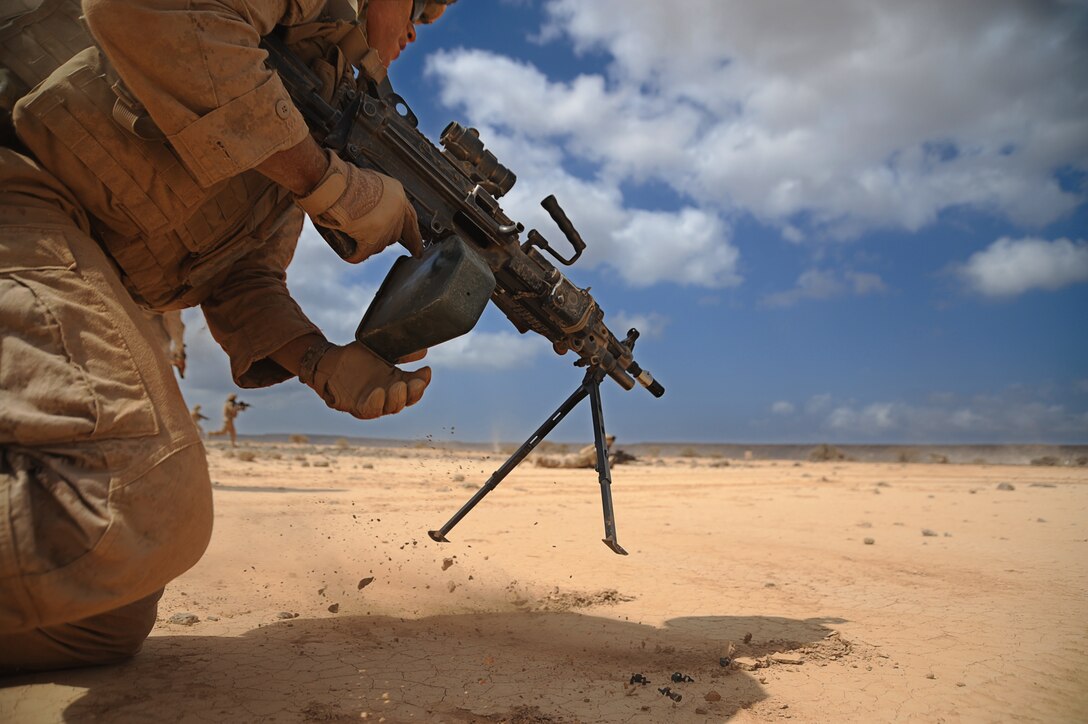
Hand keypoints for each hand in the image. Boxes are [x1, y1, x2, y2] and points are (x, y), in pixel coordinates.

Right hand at [296, 150, 422, 262]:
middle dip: (382, 237)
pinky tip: (350, 255)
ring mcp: (386, 227)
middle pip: (394, 234)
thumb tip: (370, 203)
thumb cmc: (345, 178)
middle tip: (371, 238)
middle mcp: (396, 212)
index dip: (414, 237)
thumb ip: (377, 194)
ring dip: (368, 245)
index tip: (418, 250)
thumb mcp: (370, 180)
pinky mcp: (371, 239)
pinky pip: (363, 253)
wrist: (335, 184)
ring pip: (379, 245)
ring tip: (354, 237)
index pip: (410, 220)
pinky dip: (354, 254)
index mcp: (398, 196)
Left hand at [301, 342, 429, 419]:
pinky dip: (375, 403)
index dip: (423, 381)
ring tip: (399, 387)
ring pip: (391, 408)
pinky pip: (369, 410)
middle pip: (407, 400)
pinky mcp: (358, 407)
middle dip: (413, 392)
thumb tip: (424, 350)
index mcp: (398, 381)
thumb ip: (402, 352)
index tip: (425, 371)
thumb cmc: (358, 357)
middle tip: (414, 383)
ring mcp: (374, 402)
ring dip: (397, 399)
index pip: (416, 386)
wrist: (331, 363)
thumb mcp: (382, 350)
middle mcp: (389, 395)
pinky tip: (378, 392)